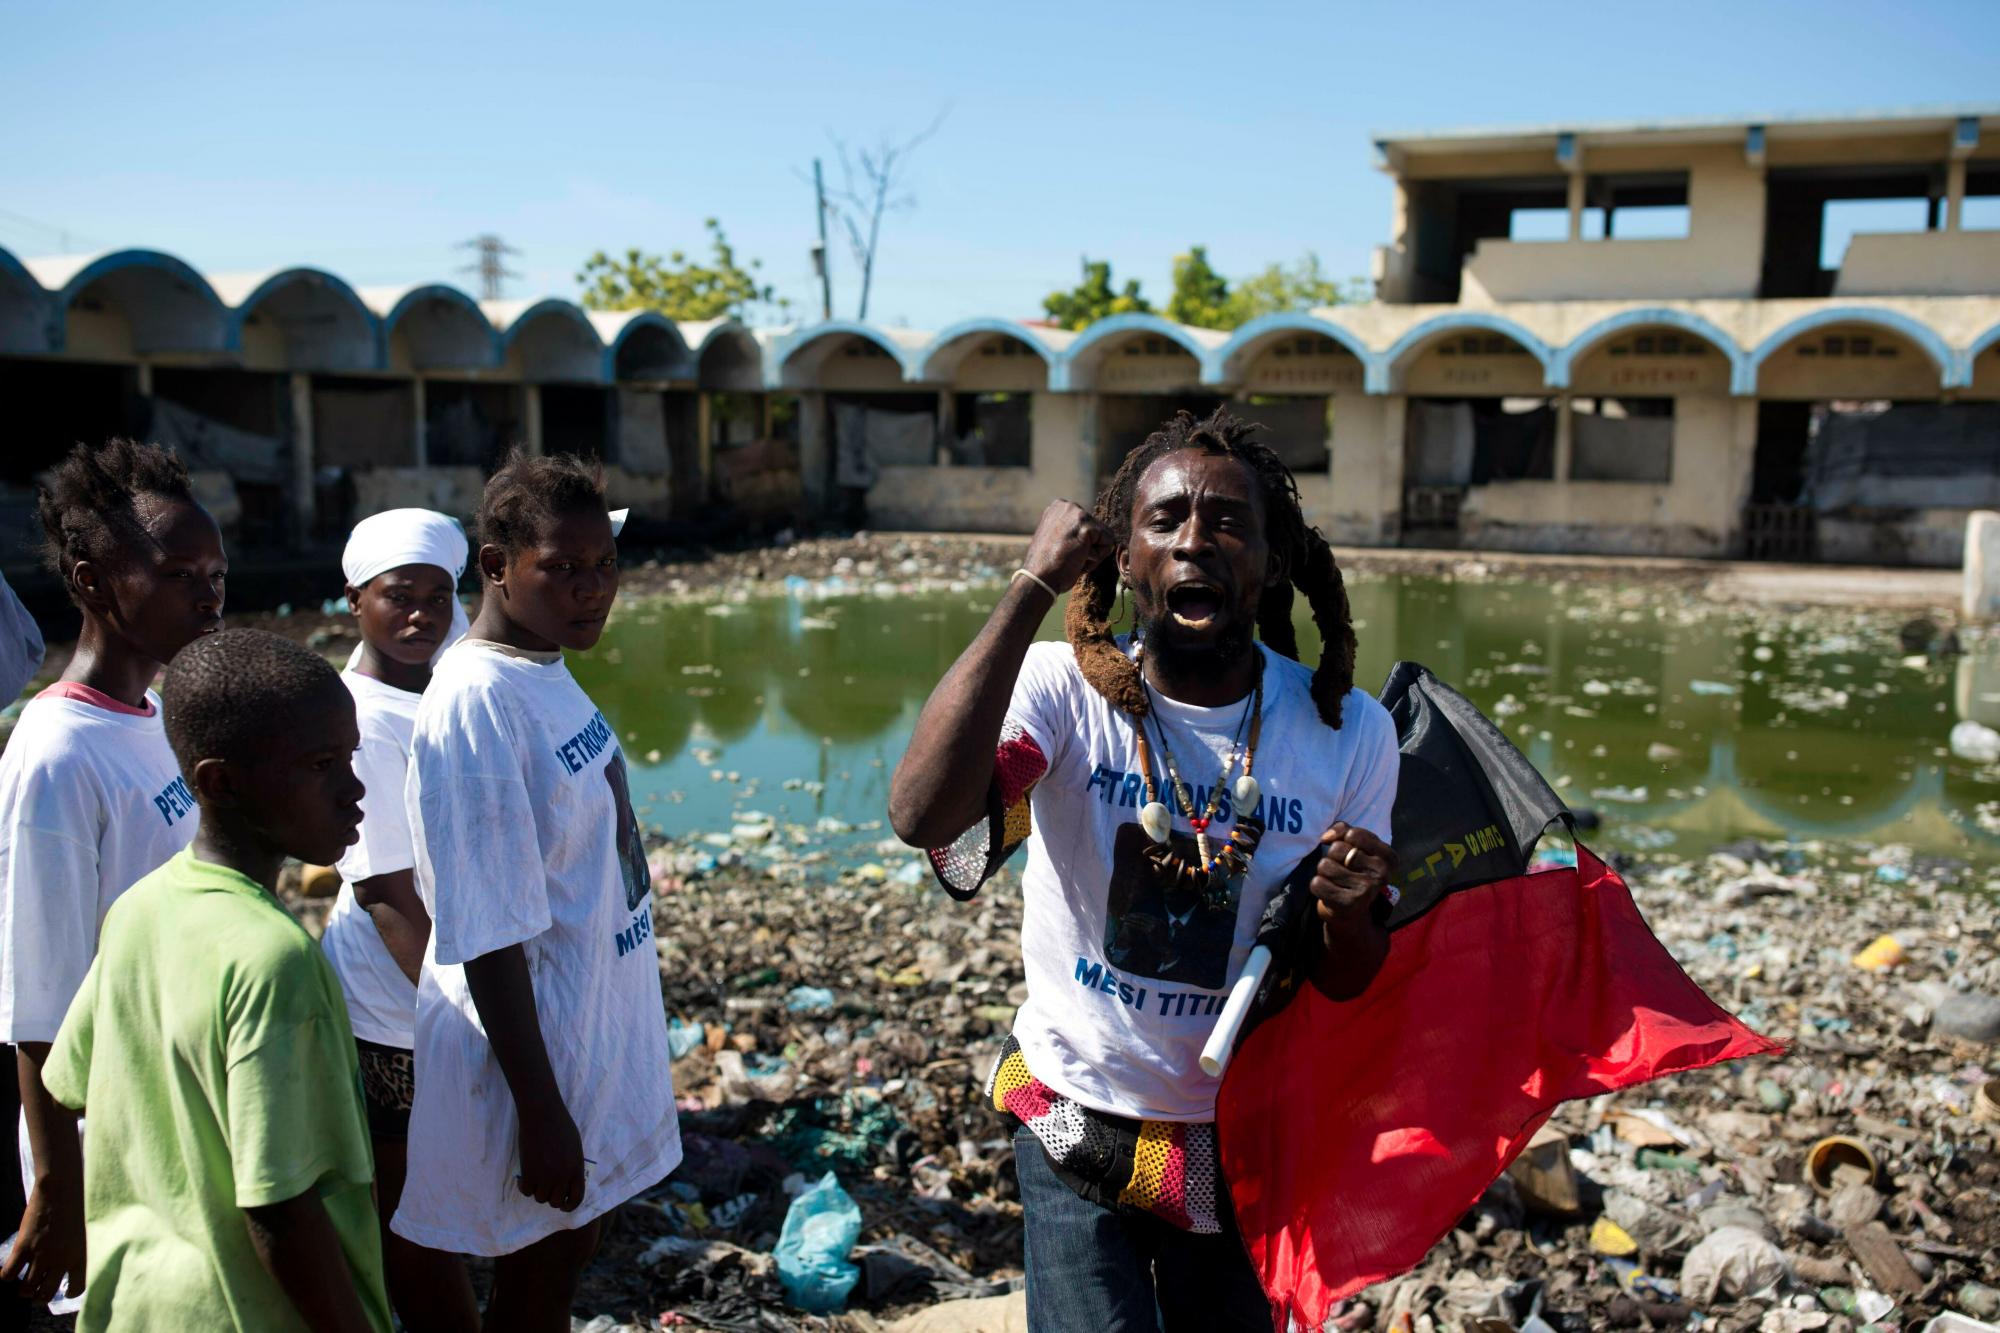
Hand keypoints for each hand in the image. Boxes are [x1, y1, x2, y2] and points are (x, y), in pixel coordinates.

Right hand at [1, 1179, 85, 1303]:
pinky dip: (7, 1276)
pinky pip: (9, 1274)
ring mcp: (41, 1255)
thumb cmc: (76, 1207)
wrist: (61, 1189)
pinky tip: (10, 1271)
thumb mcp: (83, 1233)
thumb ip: (75, 1251)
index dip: (69, 1292)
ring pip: (26, 1289)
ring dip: (23, 1290)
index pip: (77, 1288)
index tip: (64, 1291)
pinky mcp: (24, 1247)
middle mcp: (61, 1260)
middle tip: (36, 1291)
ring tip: (23, 1286)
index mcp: (80, 1256)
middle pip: (46, 1294)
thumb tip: (64, 1267)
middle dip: (39, 1297)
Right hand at [515, 1095, 586, 1212]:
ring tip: (536, 1179)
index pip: (577, 1198)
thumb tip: (567, 1182)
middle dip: (551, 1197)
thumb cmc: (560, 1126)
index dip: (569, 1206)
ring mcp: (545, 1176)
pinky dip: (524, 1187)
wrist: (543, 1115)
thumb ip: (573, 1166)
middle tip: (546, 1188)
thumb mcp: (575, 1147)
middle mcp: (562, 1176)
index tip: (563, 1205)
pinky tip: (524, 1179)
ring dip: (538, 1191)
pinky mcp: (529, 1173)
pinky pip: (526, 1191)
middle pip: (556, 1202)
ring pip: (540, 1198)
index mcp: (576, 1169)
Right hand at [1020, 500, 1116, 594]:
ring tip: (1072, 559)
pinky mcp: (1087, 527)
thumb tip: (1091, 533)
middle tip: (1067, 557)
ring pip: (1105, 537)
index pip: (1088, 524)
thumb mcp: (1056, 538)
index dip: (1081, 543)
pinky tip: (1077, 560)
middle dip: (1088, 548)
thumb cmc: (1047, 565)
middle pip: (1098, 529)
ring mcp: (1078, 514)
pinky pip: (1109, 544)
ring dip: (1093, 554)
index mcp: (1059, 507)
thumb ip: (1071, 530)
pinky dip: (1096, 559)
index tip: (1062, 550)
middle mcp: (1068, 506)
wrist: (1039, 579)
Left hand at [1310, 822, 1396, 923]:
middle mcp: (1382, 874)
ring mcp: (1367, 890)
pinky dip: (1318, 886)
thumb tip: (1326, 838)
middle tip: (1343, 869)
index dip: (1343, 838)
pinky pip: (1317, 883)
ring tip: (1336, 880)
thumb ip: (1344, 830)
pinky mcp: (1349, 904)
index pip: (1353, 835)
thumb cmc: (1353, 869)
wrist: (1352, 908)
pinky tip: (1331, 892)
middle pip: (1337, 849)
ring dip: (1324, 871)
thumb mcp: (1357, 846)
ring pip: (1325, 865)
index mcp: (1389, 857)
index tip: (1349, 848)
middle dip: (1333, 856)